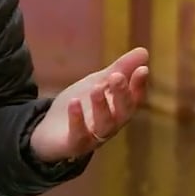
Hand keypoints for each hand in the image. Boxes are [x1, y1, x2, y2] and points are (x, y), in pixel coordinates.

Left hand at [27, 47, 149, 162]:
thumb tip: (144, 51)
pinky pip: (79, 135)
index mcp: (119, 109)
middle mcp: (111, 125)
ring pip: (104, 125)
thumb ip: (119, 69)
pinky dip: (77, 119)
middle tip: (116, 76)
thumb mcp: (98, 83)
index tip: (142, 69)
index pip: (135, 98)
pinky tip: (74, 102)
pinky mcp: (75, 144)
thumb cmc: (81, 106)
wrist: (50, 131)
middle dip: (122, 94)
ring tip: (96, 88)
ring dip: (102, 106)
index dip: (139, 85)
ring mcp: (94, 137)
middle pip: (123, 112)